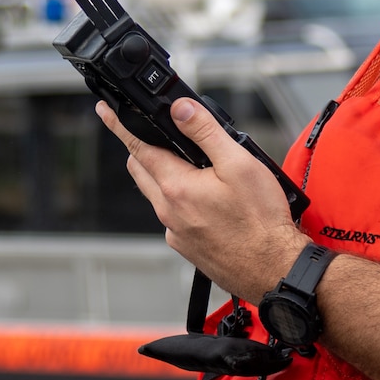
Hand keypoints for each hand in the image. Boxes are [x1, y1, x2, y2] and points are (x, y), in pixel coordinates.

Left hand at [97, 97, 307, 299]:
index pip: (138, 148)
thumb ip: (205, 132)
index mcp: (177, 187)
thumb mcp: (239, 163)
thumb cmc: (262, 222)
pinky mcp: (187, 246)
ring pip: (157, 193)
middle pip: (142, 170)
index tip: (104, 112)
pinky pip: (172, 215)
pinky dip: (179, 199)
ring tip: (191, 165)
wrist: (274, 269)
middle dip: (142, 148)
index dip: (120, 125)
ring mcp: (176, 232)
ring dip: (162, 174)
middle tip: (154, 133)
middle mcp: (169, 212)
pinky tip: (206, 199)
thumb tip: (180, 110)